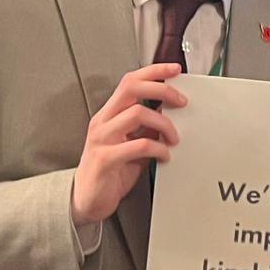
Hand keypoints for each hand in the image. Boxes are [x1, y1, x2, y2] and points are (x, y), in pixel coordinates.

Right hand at [71, 63, 186, 224]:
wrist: (87, 200)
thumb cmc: (111, 170)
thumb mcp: (132, 143)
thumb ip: (147, 128)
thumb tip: (171, 112)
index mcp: (109, 115)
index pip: (130, 81)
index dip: (154, 71)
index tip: (175, 69)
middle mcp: (103, 122)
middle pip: (131, 89)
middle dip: (162, 90)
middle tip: (182, 102)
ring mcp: (102, 139)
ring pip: (137, 113)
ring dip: (164, 124)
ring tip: (174, 138)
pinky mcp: (106, 159)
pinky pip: (139, 145)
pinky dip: (158, 148)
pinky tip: (165, 156)